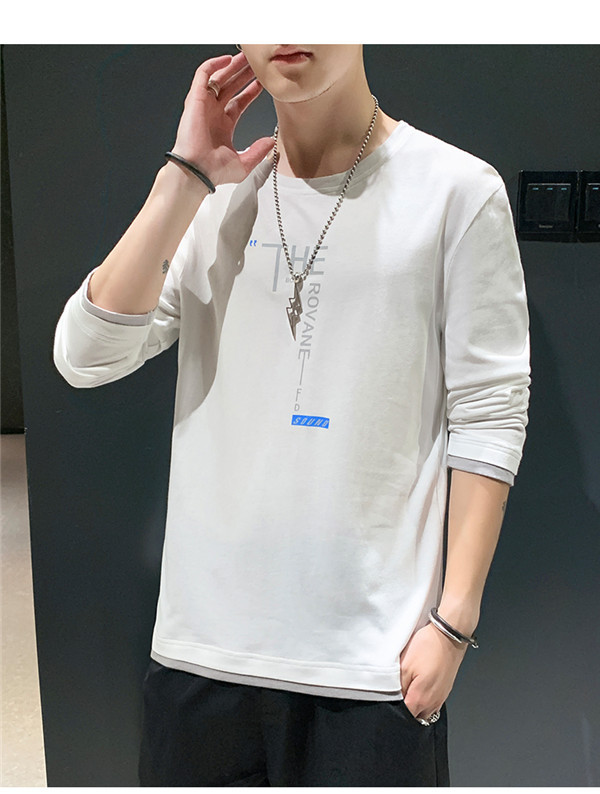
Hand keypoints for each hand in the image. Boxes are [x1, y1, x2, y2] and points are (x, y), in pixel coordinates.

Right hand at [171, 51, 274, 186]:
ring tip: (246, 57)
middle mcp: (213, 114)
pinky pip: (203, 75)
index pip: (239, 102)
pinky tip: (228, 59)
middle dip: (243, 74)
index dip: (250, 91)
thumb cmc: (214, 171)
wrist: (197, 171)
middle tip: (256, 64)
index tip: (262, 83)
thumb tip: (271, 142)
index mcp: (223, 126)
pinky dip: (214, 64)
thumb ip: (258, 152)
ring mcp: (204, 105)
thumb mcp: (244, 164)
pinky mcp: (195, 99)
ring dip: (232, 66)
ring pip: (218, 77)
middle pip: (230, 87)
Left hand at [399, 622, 467, 720]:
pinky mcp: (444, 691)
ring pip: (423, 711)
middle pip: (414, 716)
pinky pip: (431, 703)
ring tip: (408, 688)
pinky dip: (424, 699)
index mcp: (420, 700)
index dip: (393, 711)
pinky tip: (419, 685)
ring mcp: (440, 698)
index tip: (388, 701)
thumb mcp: (404, 665)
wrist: (448, 636)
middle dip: (404, 710)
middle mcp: (432, 704)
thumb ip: (397, 687)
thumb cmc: (427, 647)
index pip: (403, 717)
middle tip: (396, 694)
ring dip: (415, 705)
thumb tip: (392, 699)